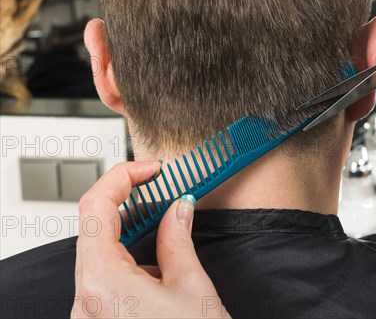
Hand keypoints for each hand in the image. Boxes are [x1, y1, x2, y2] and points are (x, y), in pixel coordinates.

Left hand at [72, 161, 230, 317]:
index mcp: (103, 282)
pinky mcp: (100, 318)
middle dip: (129, 203)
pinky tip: (154, 257)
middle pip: (94, 228)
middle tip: (162, 190)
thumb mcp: (191, 286)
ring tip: (164, 223)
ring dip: (129, 231)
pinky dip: (127, 258)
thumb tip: (178, 208)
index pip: (96, 207)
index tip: (150, 169)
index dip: (123, 178)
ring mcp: (90, 311)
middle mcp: (87, 299)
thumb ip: (178, 239)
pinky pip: (104, 276)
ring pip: (99, 252)